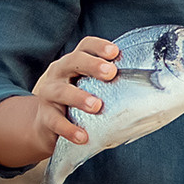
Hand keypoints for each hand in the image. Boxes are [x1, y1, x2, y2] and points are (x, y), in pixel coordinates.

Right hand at [0, 36, 119, 168]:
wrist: (41, 126)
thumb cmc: (74, 102)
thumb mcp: (85, 87)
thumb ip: (106, 84)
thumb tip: (142, 83)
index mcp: (72, 64)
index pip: (84, 47)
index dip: (99, 47)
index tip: (116, 52)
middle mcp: (59, 75)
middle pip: (72, 62)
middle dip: (91, 65)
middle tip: (110, 73)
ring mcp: (49, 96)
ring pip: (62, 92)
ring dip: (79, 97)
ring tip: (97, 106)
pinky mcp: (45, 119)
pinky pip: (55, 123)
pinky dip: (69, 129)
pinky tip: (83, 137)